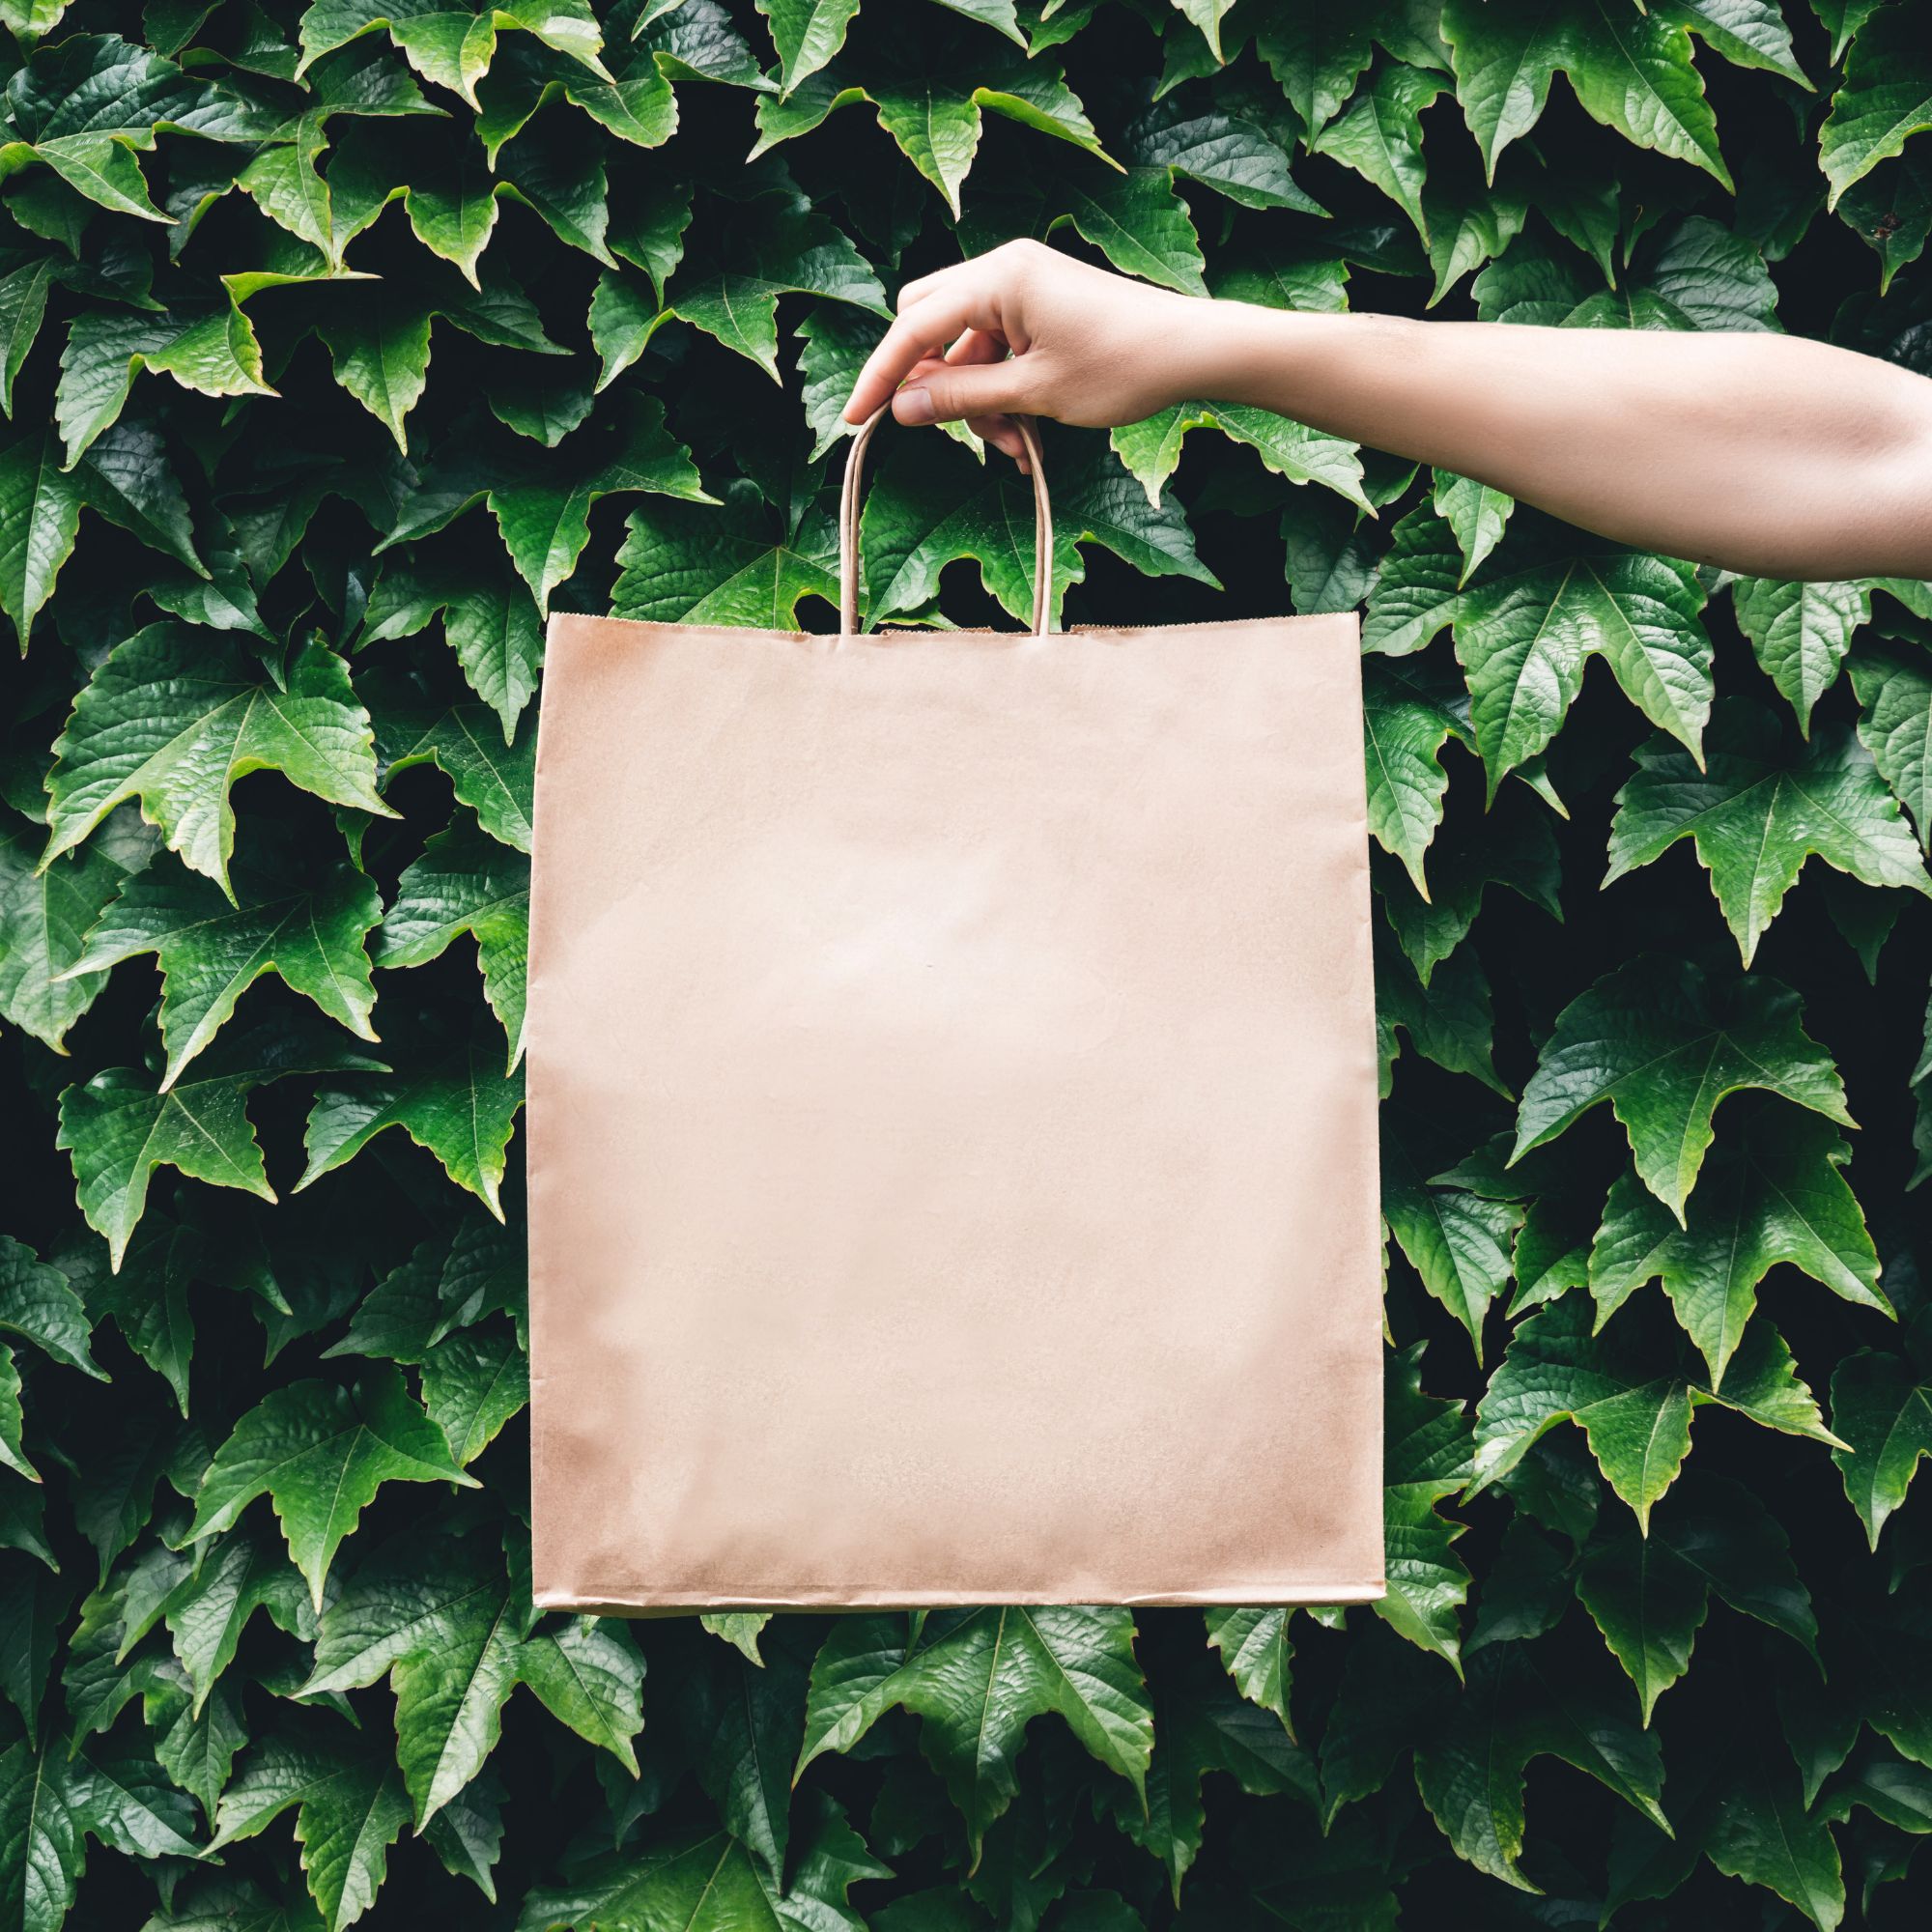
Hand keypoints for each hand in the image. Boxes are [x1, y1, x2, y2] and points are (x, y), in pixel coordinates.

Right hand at [842, 240, 1212, 466]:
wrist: (1191, 351)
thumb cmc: (1122, 366)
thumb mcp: (1033, 393)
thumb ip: (961, 398)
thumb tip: (900, 408)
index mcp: (998, 277)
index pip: (914, 327)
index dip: (881, 376)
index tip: (855, 418)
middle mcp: (1003, 268)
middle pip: (928, 323)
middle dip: (935, 383)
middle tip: (956, 430)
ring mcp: (1022, 285)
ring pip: (964, 347)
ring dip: (979, 402)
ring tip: (1020, 447)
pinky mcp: (1039, 305)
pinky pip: (996, 349)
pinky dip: (1002, 392)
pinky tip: (1028, 433)